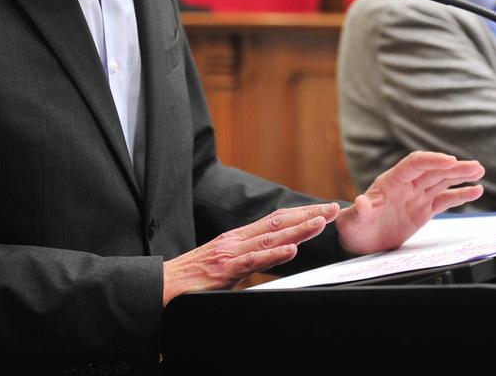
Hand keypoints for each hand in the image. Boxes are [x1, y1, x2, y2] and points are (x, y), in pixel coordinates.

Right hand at [161, 203, 339, 303]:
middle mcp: (236, 240)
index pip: (275, 220)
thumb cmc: (190, 279)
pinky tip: (292, 250)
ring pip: (270, 237)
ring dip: (298, 229)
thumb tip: (269, 265)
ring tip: (321, 223)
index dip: (301, 213)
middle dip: (309, 214)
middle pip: (279, 222)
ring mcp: (230, 253)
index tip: (324, 209)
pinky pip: (253, 260)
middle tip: (335, 209)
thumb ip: (247, 263)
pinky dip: (274, 254)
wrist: (160, 287)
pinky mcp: (223, 270)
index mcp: (238, 239)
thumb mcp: (224, 267)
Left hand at [336, 151, 483, 255]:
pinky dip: (460, 195)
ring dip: (460, 175)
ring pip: (442, 181)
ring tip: (479, 171)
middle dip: (454, 168)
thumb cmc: (353, 229)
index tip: (450, 161)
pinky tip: (475, 190)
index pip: (415, 164)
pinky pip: (444, 199)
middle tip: (475, 167)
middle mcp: (406, 185)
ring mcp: (416, 197)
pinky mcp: (423, 210)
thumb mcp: (350, 222)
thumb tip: (361, 203)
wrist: (358, 244)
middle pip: (433, 170)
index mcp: (391, 182)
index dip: (433, 160)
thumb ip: (358, 212)